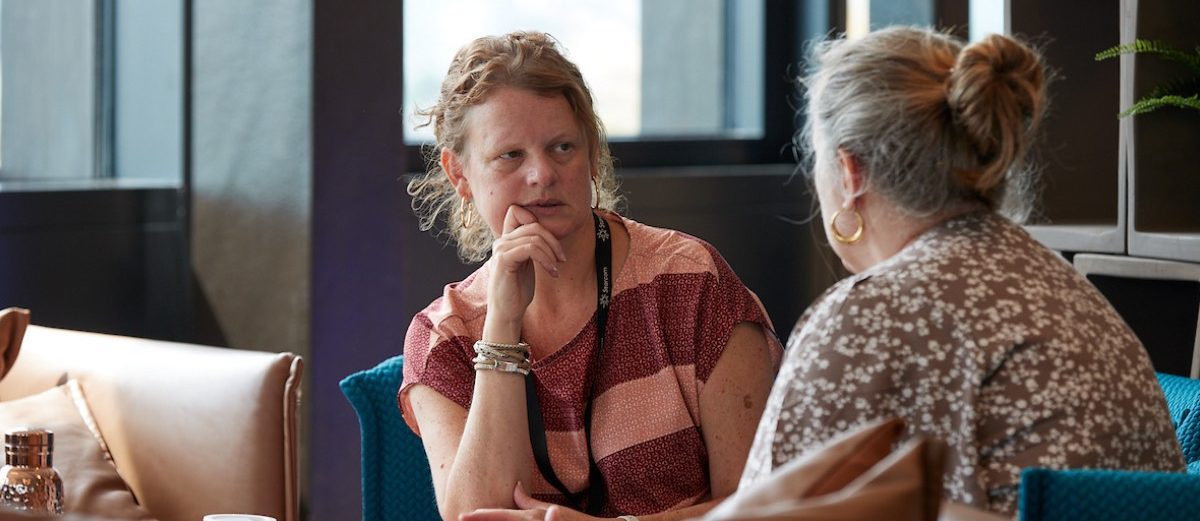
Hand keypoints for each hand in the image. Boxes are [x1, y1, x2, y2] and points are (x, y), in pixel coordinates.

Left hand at [459, 482, 603, 520]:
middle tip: (461, 518)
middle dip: (483, 519)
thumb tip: (515, 488)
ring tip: (471, 518)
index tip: (461, 515)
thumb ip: (528, 502)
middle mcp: (534, 520)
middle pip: (503, 520)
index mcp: (530, 516)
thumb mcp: (549, 508)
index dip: (479, 516)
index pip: (500, 515)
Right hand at [486, 205, 566, 327]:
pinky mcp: (504, 259)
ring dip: (551, 253)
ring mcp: (501, 249)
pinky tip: (552, 272)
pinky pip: (531, 249)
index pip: (517, 211)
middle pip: (533, 225)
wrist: (507, 312)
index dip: (537, 221)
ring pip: (534, 237)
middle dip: (553, 240)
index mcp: (506, 239)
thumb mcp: (528, 263)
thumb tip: (547, 233)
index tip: (552, 244)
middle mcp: (501, 241)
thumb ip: (532, 246)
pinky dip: (546, 259)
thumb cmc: (518, 290)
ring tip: (557, 268)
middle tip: (561, 258)